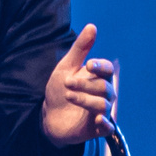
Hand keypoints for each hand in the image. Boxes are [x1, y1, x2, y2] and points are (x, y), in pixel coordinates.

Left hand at [40, 25, 116, 145]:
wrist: (47, 116)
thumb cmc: (58, 90)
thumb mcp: (66, 68)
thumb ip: (80, 49)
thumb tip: (92, 26)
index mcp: (98, 78)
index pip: (107, 70)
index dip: (100, 66)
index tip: (88, 64)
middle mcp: (103, 94)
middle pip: (105, 87)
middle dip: (85, 84)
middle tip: (67, 83)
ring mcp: (101, 112)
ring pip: (104, 105)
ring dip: (86, 100)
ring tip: (69, 96)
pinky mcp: (96, 129)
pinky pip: (108, 127)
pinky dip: (106, 124)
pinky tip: (97, 119)